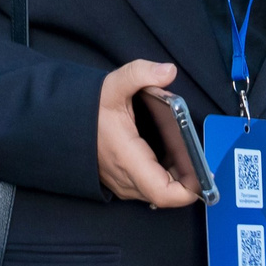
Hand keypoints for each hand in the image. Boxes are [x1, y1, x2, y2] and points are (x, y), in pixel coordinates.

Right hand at [96, 60, 200, 207]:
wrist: (60, 122)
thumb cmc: (88, 107)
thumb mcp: (113, 84)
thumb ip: (140, 74)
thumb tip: (168, 70)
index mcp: (127, 157)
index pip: (162, 192)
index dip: (188, 191)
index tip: (204, 176)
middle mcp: (124, 177)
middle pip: (165, 195)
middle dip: (187, 181)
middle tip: (199, 159)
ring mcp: (120, 184)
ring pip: (156, 193)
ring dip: (174, 180)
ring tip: (186, 156)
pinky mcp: (119, 183)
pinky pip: (146, 189)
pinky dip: (161, 178)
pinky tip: (168, 157)